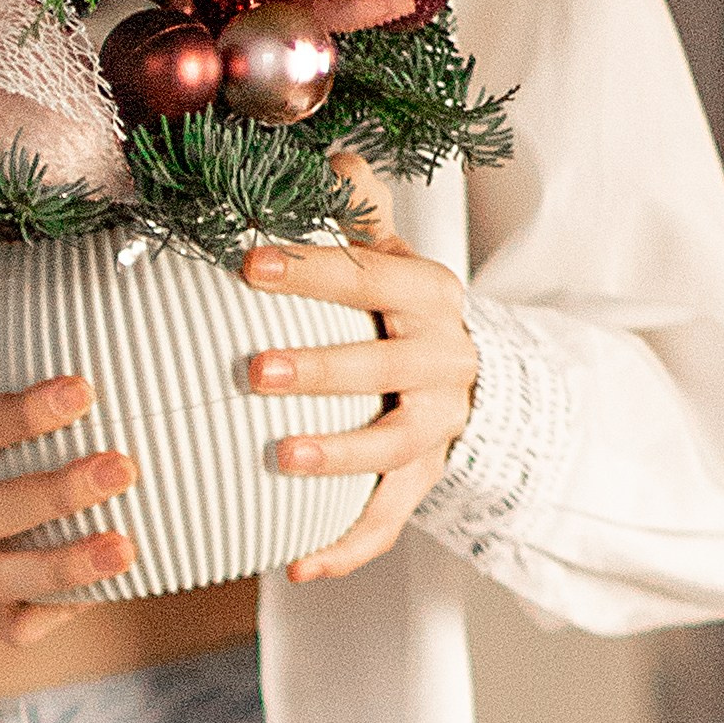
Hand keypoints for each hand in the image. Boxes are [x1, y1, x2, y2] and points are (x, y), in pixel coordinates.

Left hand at [244, 149, 477, 581]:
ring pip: (394, 449)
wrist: (475, 376)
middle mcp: (444, 363)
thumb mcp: (389, 251)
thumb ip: (356, 209)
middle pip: (384, 367)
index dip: (312, 267)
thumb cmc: (399, 305)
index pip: (370, 275)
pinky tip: (292, 566)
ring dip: (337, 455)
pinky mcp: (427, 483)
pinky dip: (346, 547)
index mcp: (429, 296)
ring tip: (276, 457)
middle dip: (321, 368)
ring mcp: (439, 429)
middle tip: (253, 370)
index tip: (248, 261)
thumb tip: (329, 156)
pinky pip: (389, 521)